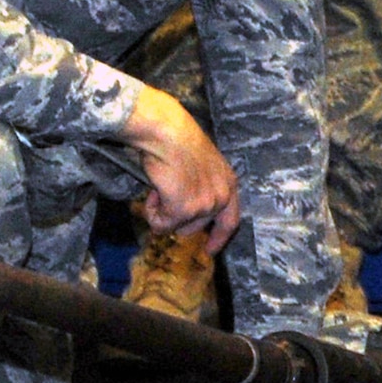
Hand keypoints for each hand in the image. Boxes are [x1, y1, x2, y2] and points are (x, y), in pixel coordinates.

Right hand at [121, 86, 240, 252]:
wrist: (167, 132)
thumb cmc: (178, 139)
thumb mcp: (202, 165)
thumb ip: (202, 186)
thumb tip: (187, 207)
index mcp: (229, 183)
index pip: (230, 221)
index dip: (219, 238)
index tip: (209, 250)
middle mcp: (221, 197)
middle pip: (197, 227)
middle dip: (177, 218)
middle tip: (161, 197)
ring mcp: (204, 205)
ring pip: (176, 227)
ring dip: (162, 212)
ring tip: (158, 187)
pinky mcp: (183, 210)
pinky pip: (161, 225)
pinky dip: (151, 211)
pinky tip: (153, 190)